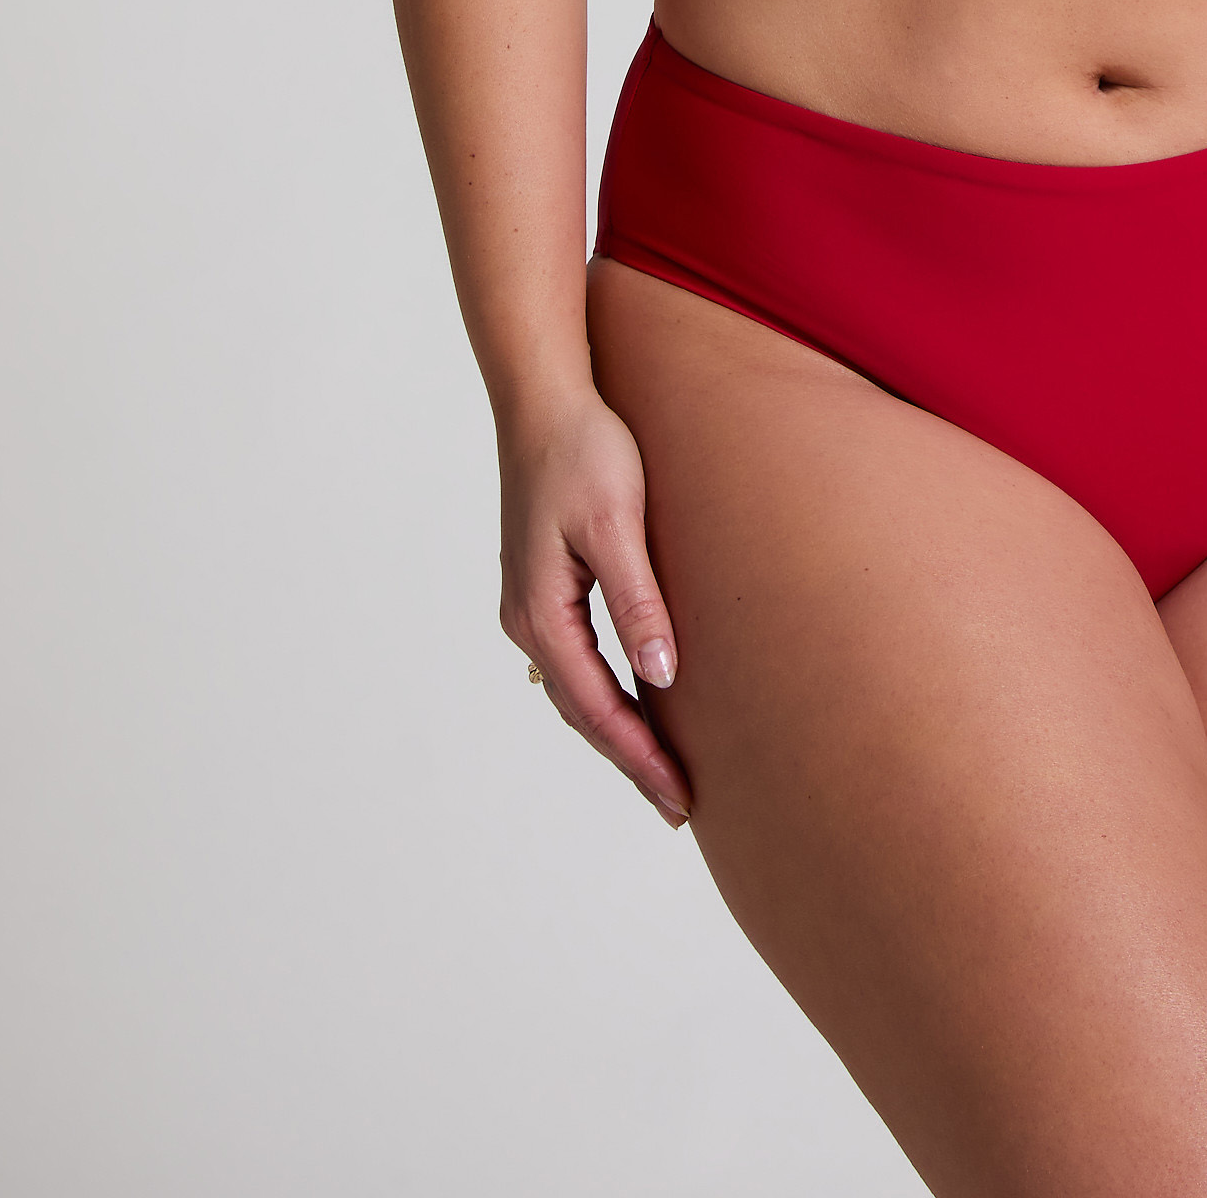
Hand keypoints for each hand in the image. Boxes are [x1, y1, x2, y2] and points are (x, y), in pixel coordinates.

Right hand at [498, 387, 692, 825]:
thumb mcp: (618, 525)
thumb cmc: (585, 451)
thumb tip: (660, 677)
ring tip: (661, 769)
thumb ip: (638, 601)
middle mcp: (527, 620)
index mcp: (543, 614)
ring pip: (576, 688)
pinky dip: (604, 693)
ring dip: (616, 729)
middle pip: (582, 711)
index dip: (640, 757)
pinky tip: (632, 701)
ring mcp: (531, 604)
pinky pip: (575, 659)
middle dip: (630, 758)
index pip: (597, 708)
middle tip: (679, 805)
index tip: (679, 800)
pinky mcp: (544, 586)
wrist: (545, 399)